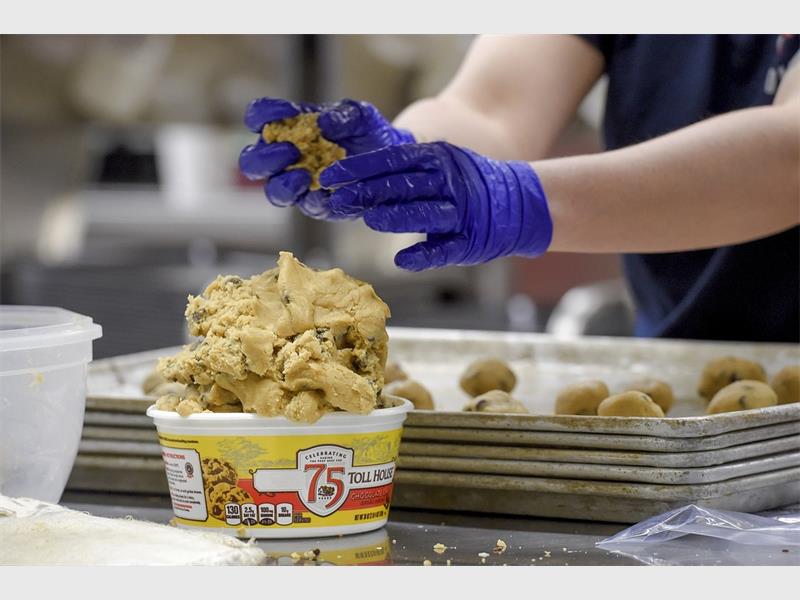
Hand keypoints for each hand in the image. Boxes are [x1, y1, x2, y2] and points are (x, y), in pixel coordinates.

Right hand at [238, 97, 414, 218]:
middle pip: (253, 163)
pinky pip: (308, 206)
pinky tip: (326, 193)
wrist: (393, 157)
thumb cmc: (368, 131)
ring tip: (304, 176)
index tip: (282, 112)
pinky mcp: (320, 205)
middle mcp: (286, 158)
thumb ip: (344, 115)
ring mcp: (299, 185)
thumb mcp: (361, 116)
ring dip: (284, 184)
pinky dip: (314, 200)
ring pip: (275, 192)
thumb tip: (325, 122)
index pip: (259, 117)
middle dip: (266, 158)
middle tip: (289, 151)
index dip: (261, 114)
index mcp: (287, 127)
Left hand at [318, 142, 552, 270]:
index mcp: (437, 159)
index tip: (329, 176)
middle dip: (366, 191)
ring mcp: (462, 211)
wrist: (522, 204)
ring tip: (368, 219)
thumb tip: (356, 182)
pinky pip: (445, 248)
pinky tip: (402, 259)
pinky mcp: (472, 241)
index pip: (391, 160)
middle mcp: (450, 181)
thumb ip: (406, 173)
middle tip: (335, 199)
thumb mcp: (440, 166)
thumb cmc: (469, 185)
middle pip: (403, 185)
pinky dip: (424, 255)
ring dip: (395, 216)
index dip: (359, 168)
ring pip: (425, 212)